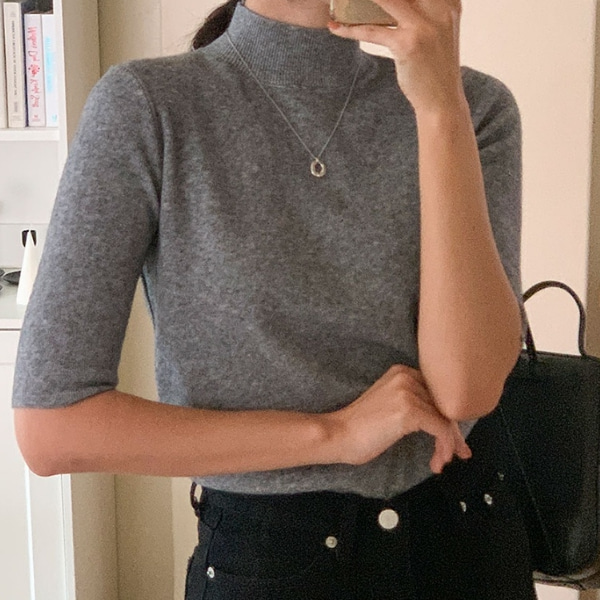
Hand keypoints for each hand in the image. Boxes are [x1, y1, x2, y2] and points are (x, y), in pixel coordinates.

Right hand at [324, 364, 471, 472]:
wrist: (338, 434)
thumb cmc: (360, 428)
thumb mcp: (390, 405)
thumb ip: (414, 402)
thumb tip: (445, 420)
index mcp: (402, 372)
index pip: (438, 392)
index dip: (449, 416)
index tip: (454, 437)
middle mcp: (407, 377)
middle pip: (445, 404)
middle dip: (454, 432)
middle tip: (459, 452)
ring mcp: (408, 392)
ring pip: (446, 418)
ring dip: (449, 444)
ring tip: (442, 461)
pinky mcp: (409, 411)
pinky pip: (441, 429)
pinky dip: (445, 447)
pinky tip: (438, 461)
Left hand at [328, 0, 465, 114]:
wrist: (441, 101)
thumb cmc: (435, 68)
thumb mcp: (437, 33)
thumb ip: (422, 13)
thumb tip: (389, 5)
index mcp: (448, 3)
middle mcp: (439, 8)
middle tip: (352, 0)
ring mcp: (423, 26)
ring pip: (386, 0)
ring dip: (359, 1)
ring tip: (340, 2)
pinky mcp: (407, 45)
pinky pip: (372, 31)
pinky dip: (351, 29)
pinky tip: (335, 27)